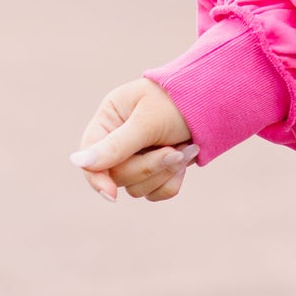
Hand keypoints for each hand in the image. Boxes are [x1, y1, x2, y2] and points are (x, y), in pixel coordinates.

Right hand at [71, 78, 195, 202]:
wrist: (218, 101)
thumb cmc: (179, 102)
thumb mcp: (147, 122)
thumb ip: (116, 145)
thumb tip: (77, 162)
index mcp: (109, 119)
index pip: (91, 156)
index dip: (97, 178)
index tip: (112, 194)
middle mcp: (119, 139)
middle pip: (116, 176)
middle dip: (147, 167)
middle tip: (173, 151)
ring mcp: (138, 156)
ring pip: (137, 188)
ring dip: (164, 173)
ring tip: (185, 149)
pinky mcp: (157, 170)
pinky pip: (155, 192)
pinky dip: (172, 180)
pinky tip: (186, 158)